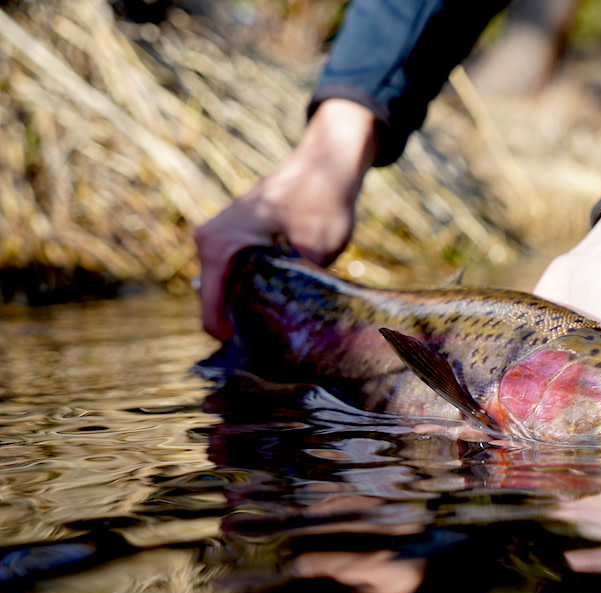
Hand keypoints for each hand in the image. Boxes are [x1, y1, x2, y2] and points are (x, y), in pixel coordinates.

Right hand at [194, 99, 377, 339]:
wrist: (326, 160)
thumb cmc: (321, 198)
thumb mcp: (316, 250)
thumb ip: (301, 291)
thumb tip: (303, 331)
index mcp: (218, 247)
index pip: (212, 316)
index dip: (237, 343)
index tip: (267, 358)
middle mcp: (209, 242)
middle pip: (220, 307)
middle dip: (247, 327)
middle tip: (285, 344)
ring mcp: (220, 238)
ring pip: (230, 292)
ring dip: (254, 308)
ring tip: (289, 323)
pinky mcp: (236, 237)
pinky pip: (238, 277)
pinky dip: (258, 290)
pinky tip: (287, 298)